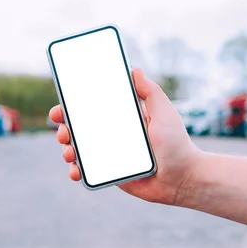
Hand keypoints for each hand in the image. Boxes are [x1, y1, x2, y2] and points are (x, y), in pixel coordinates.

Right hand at [49, 67, 201, 204]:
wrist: (183, 178)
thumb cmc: (177, 144)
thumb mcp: (164, 113)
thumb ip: (150, 92)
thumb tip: (135, 69)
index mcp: (123, 118)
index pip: (93, 107)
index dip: (74, 105)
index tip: (63, 104)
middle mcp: (113, 134)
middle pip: (79, 128)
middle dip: (64, 127)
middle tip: (63, 130)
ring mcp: (110, 155)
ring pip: (79, 149)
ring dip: (67, 148)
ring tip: (69, 151)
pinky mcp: (111, 174)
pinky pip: (88, 171)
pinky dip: (76, 170)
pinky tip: (75, 170)